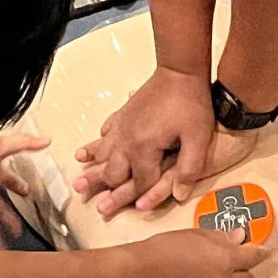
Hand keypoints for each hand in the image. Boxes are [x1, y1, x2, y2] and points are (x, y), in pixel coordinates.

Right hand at [74, 67, 215, 216]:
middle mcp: (128, 140)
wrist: (180, 70)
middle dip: (103, 188)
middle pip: (113, 171)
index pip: (141, 182)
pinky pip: (106, 131)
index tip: (137, 208)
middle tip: (89, 199)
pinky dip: (98, 143)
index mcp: (144, 148)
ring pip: (104, 153)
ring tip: (79, 178)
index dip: (141, 196)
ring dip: (92, 167)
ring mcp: (123, 125)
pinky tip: (94, 147)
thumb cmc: (191, 103)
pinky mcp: (124, 113)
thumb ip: (189, 169)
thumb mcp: (198, 139)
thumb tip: (180, 195)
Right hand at [133, 228, 270, 277]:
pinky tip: (195, 276)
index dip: (261, 252)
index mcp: (225, 260)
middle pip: (245, 276)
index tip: (266, 249)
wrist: (142, 272)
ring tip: (210, 265)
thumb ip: (221, 238)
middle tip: (234, 255)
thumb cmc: (167, 246)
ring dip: (226, 277)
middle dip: (243, 266)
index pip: (253, 257)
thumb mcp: (197, 234)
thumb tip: (238, 237)